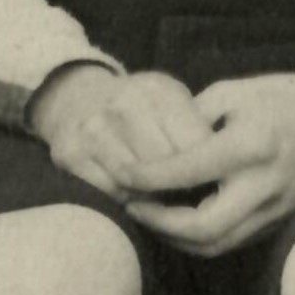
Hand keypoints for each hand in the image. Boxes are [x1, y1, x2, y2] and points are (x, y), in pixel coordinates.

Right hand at [29, 63, 216, 198]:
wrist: (76, 96)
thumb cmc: (140, 107)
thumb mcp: (173, 103)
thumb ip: (198, 129)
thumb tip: (224, 175)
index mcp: (160, 91)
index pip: (196, 146)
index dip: (209, 173)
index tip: (217, 186)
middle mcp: (125, 105)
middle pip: (167, 169)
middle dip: (183, 190)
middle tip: (194, 202)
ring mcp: (94, 129)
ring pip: (138, 186)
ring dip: (154, 201)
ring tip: (167, 203)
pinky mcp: (70, 153)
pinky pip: (110, 193)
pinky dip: (127, 202)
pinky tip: (135, 197)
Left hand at [123, 59, 294, 257]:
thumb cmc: (281, 97)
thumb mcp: (232, 93)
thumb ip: (191, 120)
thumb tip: (153, 146)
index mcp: (251, 145)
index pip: (186, 171)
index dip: (146, 176)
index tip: (120, 173)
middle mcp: (265, 184)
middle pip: (202, 228)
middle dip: (158, 223)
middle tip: (131, 205)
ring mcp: (275, 207)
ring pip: (216, 244)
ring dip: (175, 237)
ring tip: (149, 215)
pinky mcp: (277, 220)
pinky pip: (231, 240)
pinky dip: (198, 237)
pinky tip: (177, 219)